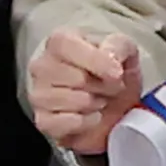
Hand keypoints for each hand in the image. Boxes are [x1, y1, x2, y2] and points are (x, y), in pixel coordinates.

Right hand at [28, 30, 142, 154]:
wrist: (116, 106)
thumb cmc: (114, 75)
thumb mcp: (125, 52)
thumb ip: (118, 45)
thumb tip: (109, 54)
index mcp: (60, 42)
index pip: (66, 46)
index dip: (95, 61)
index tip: (117, 73)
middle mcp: (42, 66)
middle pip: (76, 77)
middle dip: (102, 86)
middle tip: (110, 87)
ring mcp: (39, 94)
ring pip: (71, 101)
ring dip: (94, 104)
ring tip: (100, 100)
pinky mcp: (42, 121)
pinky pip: (62, 124)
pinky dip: (85, 122)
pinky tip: (92, 116)